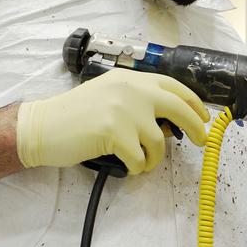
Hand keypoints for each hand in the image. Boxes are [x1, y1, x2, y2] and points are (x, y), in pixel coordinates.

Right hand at [16, 69, 208, 173]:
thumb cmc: (74, 115)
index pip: (175, 86)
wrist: (43, 126)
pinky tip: (127, 166)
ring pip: (160, 142)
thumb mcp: (110, 94)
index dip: (194, 103)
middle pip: (179, 108)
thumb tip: (169, 122)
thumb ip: (138, 99)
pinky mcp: (115, 132)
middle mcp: (132, 90)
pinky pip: (141, 159)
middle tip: (200, 140)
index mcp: (132, 79)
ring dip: (155, 159)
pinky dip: (138, 168)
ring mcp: (124, 110)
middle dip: (196, 127)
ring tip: (142, 162)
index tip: (204, 116)